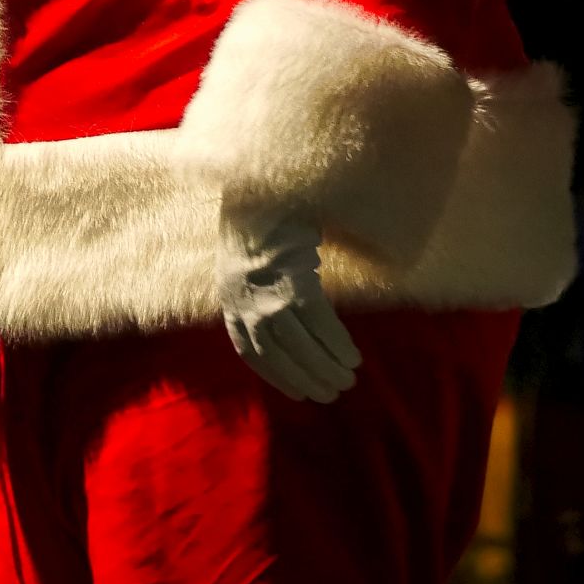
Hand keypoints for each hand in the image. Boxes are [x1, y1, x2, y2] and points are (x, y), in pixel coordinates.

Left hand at [217, 204, 360, 403]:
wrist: (264, 190)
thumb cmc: (258, 227)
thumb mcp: (244, 268)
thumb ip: (256, 297)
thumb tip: (284, 328)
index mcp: (230, 304)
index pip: (251, 354)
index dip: (277, 377)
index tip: (300, 393)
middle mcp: (245, 305)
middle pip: (280, 355)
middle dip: (308, 379)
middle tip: (334, 392)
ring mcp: (268, 296)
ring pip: (301, 345)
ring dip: (327, 368)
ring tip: (348, 378)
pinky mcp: (294, 283)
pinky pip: (321, 323)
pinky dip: (338, 344)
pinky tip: (353, 355)